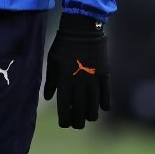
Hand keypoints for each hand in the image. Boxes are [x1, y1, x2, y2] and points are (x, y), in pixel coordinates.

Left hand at [43, 12, 109, 128]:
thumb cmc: (63, 45)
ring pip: (94, 107)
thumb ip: (50, 82)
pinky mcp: (104, 75)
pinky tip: (101, 107)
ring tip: (87, 117)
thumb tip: (48, 98)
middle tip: (76, 123)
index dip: (64, 120)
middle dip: (77, 121)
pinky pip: (106, 96)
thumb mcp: (52, 62)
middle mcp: (78, 84)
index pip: (64, 108)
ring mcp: (93, 80)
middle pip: (79, 111)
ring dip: (90, 115)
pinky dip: (104, 105)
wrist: (82, 30)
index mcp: (64, 81)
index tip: (64, 123)